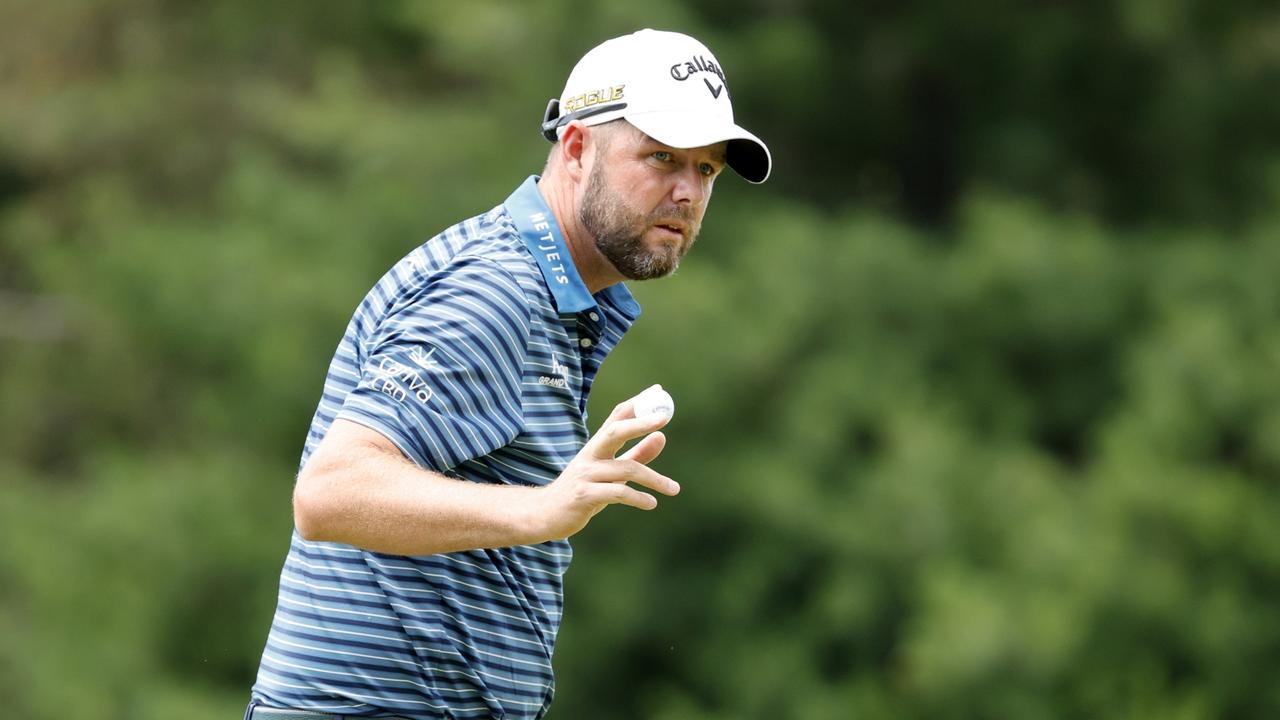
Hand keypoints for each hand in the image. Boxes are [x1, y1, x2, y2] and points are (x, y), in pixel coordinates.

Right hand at [531, 394, 679, 541]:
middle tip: (664, 419)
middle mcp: (589, 455)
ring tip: (673, 488)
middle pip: (615, 431)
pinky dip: (638, 498)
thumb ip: (637, 454)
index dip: (637, 403)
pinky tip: (651, 503)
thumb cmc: (583, 490)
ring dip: (654, 479)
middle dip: (639, 422)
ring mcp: (585, 474)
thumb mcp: (612, 471)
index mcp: (596, 446)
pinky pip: (617, 492)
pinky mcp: (583, 496)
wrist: (546, 515)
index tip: (658, 391)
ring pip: (625, 468)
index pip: (617, 417)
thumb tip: (661, 436)